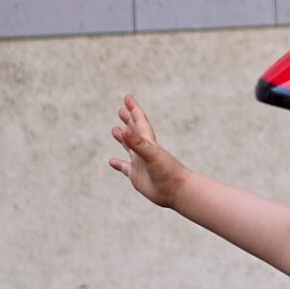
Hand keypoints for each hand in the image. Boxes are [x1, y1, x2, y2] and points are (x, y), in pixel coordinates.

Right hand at [107, 95, 196, 209]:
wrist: (178, 191)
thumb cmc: (168, 171)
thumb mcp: (151, 155)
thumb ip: (137, 142)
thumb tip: (124, 129)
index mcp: (148, 142)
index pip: (140, 121)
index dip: (133, 109)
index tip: (127, 97)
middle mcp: (144, 150)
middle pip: (134, 131)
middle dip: (128, 119)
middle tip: (120, 109)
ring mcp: (140, 163)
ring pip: (129, 147)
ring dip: (123, 138)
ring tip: (115, 130)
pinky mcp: (137, 176)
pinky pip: (125, 168)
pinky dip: (118, 164)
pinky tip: (111, 161)